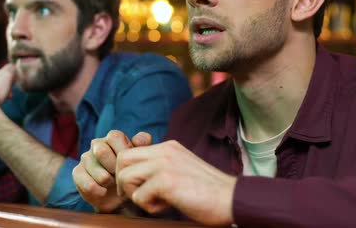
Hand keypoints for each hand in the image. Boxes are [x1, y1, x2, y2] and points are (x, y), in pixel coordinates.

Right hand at [73, 130, 151, 212]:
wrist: (120, 199)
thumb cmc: (131, 174)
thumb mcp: (139, 160)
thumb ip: (143, 146)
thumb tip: (142, 139)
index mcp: (113, 138)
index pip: (114, 136)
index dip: (123, 151)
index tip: (130, 164)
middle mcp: (97, 144)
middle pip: (101, 150)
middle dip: (113, 166)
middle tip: (120, 176)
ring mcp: (86, 158)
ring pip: (93, 167)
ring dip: (106, 179)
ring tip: (113, 184)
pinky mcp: (77, 172)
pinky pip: (85, 182)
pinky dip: (97, 190)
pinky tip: (104, 192)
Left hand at [116, 140, 236, 225]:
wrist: (232, 199)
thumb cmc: (208, 192)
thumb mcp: (182, 170)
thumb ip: (162, 168)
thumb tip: (139, 180)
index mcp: (168, 147)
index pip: (131, 152)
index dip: (128, 172)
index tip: (137, 189)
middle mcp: (164, 150)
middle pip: (123, 159)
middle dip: (124, 181)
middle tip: (138, 197)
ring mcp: (164, 164)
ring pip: (125, 176)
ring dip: (136, 195)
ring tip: (158, 202)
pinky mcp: (165, 181)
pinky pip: (138, 197)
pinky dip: (150, 207)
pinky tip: (169, 207)